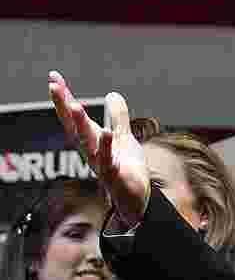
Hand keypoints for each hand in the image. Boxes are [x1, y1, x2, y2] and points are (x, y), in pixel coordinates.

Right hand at [48, 71, 150, 226]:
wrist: (135, 202)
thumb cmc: (126, 170)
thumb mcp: (124, 139)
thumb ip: (118, 117)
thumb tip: (112, 93)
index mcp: (91, 142)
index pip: (74, 118)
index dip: (64, 98)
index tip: (53, 78)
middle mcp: (91, 152)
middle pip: (75, 127)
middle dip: (65, 107)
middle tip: (54, 87)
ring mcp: (102, 165)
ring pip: (88, 144)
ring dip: (80, 126)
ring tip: (74, 106)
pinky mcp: (116, 177)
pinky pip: (110, 162)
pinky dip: (107, 149)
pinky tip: (108, 134)